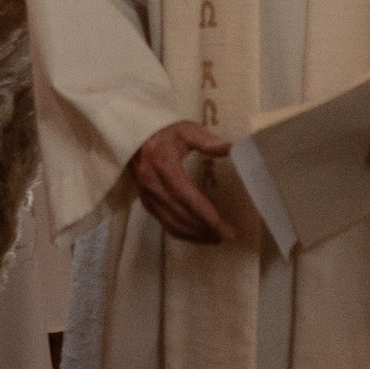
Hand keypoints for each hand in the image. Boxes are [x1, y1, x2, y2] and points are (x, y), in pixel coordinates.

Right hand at [134, 121, 233, 245]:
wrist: (136, 136)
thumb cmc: (165, 132)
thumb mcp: (186, 130)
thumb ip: (208, 140)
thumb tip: (233, 148)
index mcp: (163, 165)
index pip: (185, 196)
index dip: (204, 214)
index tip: (224, 226)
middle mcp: (152, 184)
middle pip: (180, 214)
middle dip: (204, 229)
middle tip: (228, 235)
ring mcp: (147, 196)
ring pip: (172, 224)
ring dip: (195, 235)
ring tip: (217, 239)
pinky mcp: (146, 202)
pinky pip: (165, 224)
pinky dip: (182, 233)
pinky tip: (198, 236)